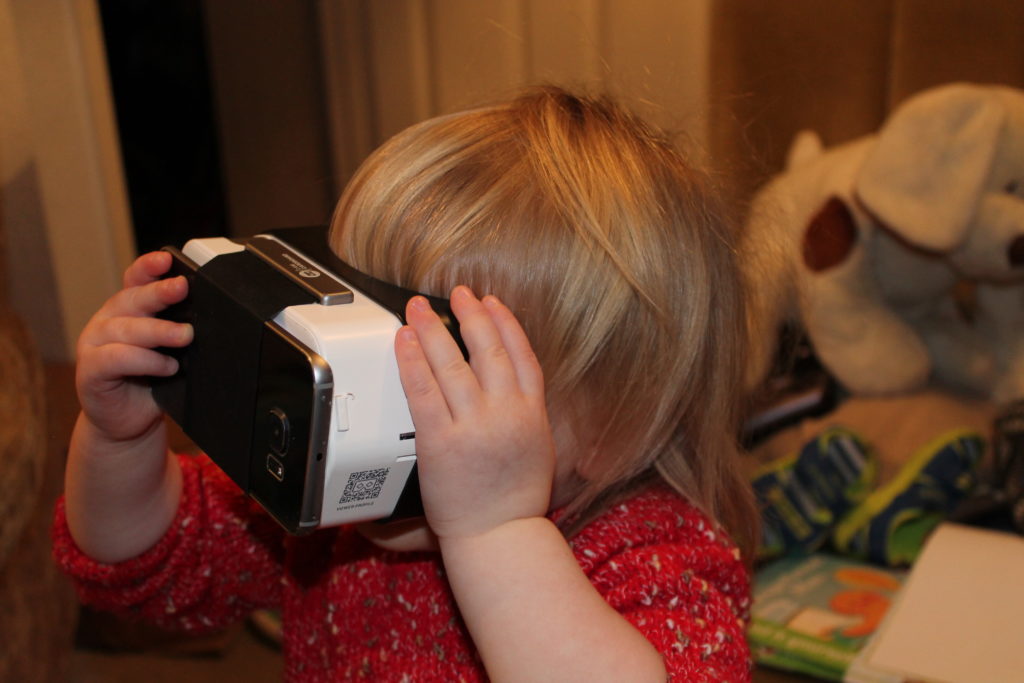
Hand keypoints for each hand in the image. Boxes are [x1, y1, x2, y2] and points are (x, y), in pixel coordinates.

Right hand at [75, 251, 191, 443]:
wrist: (128, 421)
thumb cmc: (153, 383)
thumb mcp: (172, 353)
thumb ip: (182, 332)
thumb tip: (215, 321)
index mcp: (129, 311)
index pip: (135, 280)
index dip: (148, 267)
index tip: (168, 259)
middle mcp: (108, 321)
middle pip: (132, 299)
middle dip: (159, 292)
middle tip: (183, 288)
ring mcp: (95, 345)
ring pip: (125, 328)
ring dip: (158, 330)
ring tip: (185, 336)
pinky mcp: (90, 371)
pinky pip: (115, 358)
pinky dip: (144, 360)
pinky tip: (167, 366)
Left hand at [394, 287, 555, 539]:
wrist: (498, 536)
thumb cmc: (514, 501)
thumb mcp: (539, 448)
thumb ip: (526, 412)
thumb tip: (510, 383)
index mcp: (533, 414)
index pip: (523, 355)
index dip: (506, 323)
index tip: (492, 303)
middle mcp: (506, 414)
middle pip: (488, 349)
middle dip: (470, 314)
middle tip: (456, 293)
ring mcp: (473, 426)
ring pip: (452, 363)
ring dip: (433, 328)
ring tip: (419, 308)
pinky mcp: (440, 442)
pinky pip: (422, 390)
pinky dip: (412, 361)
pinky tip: (404, 341)